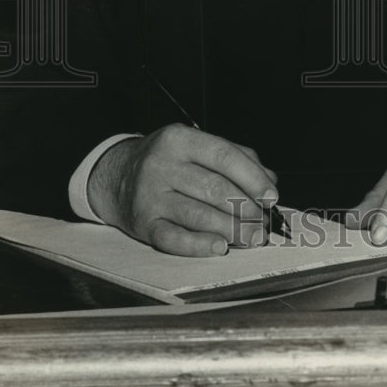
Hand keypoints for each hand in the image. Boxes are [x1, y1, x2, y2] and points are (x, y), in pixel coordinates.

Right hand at [87, 124, 278, 256]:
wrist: (116, 176)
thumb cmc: (168, 161)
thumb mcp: (196, 146)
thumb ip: (236, 157)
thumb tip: (269, 181)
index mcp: (179, 139)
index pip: (224, 156)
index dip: (252, 178)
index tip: (271, 196)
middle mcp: (162, 165)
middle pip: (215, 188)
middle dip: (247, 209)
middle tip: (265, 223)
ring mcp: (150, 195)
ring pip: (199, 215)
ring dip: (232, 230)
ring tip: (253, 237)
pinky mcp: (143, 224)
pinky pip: (174, 238)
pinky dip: (200, 245)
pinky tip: (220, 246)